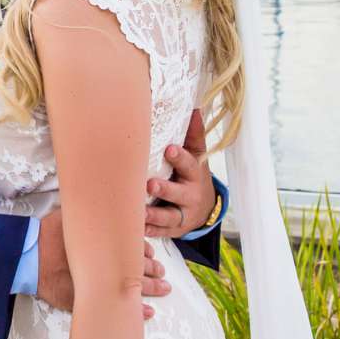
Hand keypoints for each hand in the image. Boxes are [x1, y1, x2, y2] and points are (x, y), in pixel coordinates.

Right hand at [36, 206, 168, 317]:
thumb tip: (103, 195)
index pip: (136, 248)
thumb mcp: (73, 215)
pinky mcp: (92, 299)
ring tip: (163, 289)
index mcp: (108, 243)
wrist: (31, 256)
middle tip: (162, 274)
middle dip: (153, 271)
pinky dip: (135, 310)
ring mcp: (102, 283)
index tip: (152, 255)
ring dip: (151, 288)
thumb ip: (92, 212)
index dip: (146, 252)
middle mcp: (110, 264)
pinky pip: (119, 307)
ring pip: (135, 287)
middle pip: (139, 268)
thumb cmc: (51, 235)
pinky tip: (147, 313)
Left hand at [144, 108, 215, 239]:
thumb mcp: (197, 155)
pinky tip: (136, 230)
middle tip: (151, 184)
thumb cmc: (192, 175)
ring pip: (168, 218)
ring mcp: (180, 215)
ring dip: (154, 216)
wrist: (203, 209)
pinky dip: (148, 233)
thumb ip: (193, 134)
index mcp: (194, 174)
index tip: (169, 149)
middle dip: (165, 189)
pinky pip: (159, 233)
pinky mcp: (171, 230)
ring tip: (140, 212)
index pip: (189, 164)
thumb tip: (193, 105)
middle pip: (178, 193)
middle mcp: (189, 196)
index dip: (180, 158)